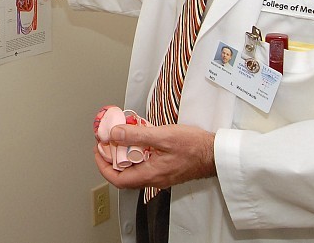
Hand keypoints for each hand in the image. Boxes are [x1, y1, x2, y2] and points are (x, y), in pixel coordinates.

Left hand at [94, 123, 215, 189]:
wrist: (215, 153)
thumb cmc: (195, 146)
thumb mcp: (162, 135)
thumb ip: (136, 135)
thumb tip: (115, 134)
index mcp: (150, 174)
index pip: (117, 178)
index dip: (103, 166)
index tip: (99, 151)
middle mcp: (154, 179)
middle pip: (124, 175)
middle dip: (112, 159)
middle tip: (108, 143)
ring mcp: (161, 176)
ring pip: (135, 170)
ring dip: (125, 156)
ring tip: (122, 138)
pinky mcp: (167, 170)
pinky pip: (146, 165)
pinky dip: (138, 155)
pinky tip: (142, 141)